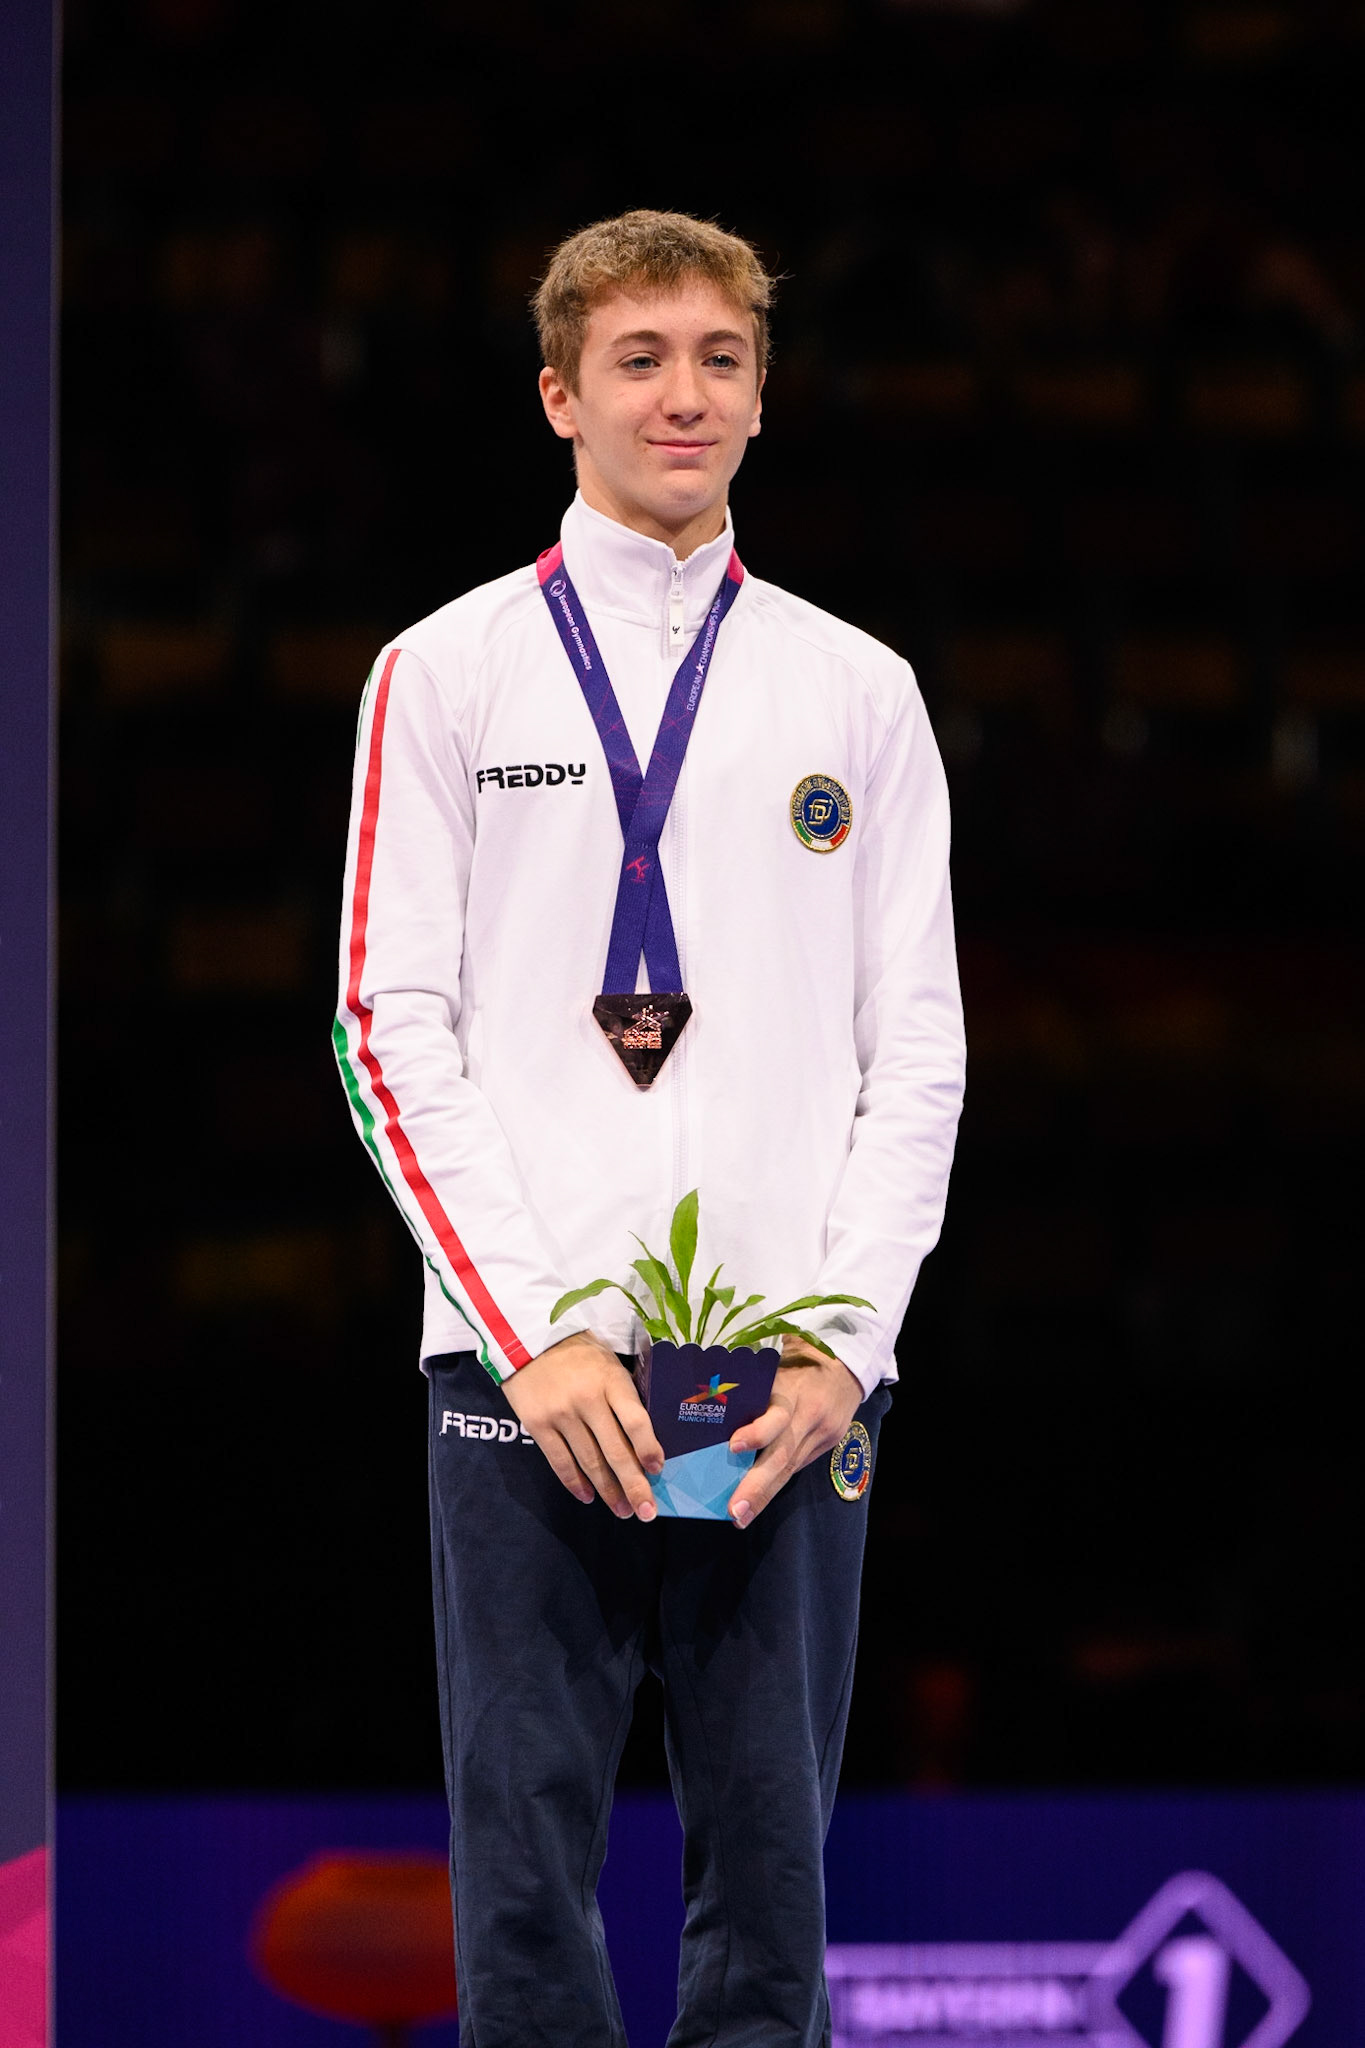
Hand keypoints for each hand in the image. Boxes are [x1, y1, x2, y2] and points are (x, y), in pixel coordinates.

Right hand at [502, 1331, 663, 1520]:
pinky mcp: (537, 1424)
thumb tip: (646, 1442)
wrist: (530, 1339)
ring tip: (622, 1510)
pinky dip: (575, 1482)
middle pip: (615, 1450)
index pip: (636, 1420)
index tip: (657, 1470)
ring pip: (589, 1461)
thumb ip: (626, 1397)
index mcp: (611, 1380)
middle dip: (634, 1485)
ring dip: (607, 1490)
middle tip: (647, 1511)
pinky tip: (588, 1496)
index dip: (648, 1448)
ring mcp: (561, 1414)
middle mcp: (587, 1399)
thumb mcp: (611, 1365)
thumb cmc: (581, 1355)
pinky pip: (559, 1461)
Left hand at [725, 1336, 863, 1527]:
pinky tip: (757, 1502)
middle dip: (757, 1485)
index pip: (778, 1415)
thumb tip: (713, 1410)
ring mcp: (822, 1433)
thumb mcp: (775, 1364)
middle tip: (735, 1510)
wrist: (847, 1364)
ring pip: (791, 1468)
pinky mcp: (828, 1444)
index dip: (758, 1433)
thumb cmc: (797, 1359)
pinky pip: (798, 1466)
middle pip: (784, 1454)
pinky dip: (775, 1483)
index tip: (733, 1445)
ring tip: (741, 1517)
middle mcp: (809, 1415)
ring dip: (764, 1496)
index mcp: (792, 1389)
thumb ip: (752, 1387)